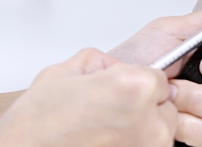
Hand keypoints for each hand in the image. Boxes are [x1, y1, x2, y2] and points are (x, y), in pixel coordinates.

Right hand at [0, 48, 176, 146]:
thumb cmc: (36, 125)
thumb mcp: (65, 71)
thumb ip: (101, 63)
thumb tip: (116, 68)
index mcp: (134, 88)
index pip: (159, 78)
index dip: (136, 82)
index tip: (119, 90)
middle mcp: (148, 122)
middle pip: (164, 106)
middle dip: (142, 107)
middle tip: (107, 112)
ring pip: (158, 134)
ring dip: (139, 131)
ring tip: (101, 132)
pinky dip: (130, 146)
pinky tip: (102, 144)